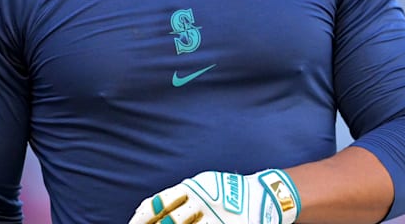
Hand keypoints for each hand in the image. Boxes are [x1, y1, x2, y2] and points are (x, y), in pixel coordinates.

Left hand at [128, 169, 300, 223]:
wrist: (262, 196)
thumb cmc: (225, 192)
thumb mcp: (201, 185)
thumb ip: (177, 196)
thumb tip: (147, 210)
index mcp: (192, 187)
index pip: (159, 202)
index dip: (142, 217)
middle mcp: (202, 200)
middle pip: (169, 221)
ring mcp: (215, 216)